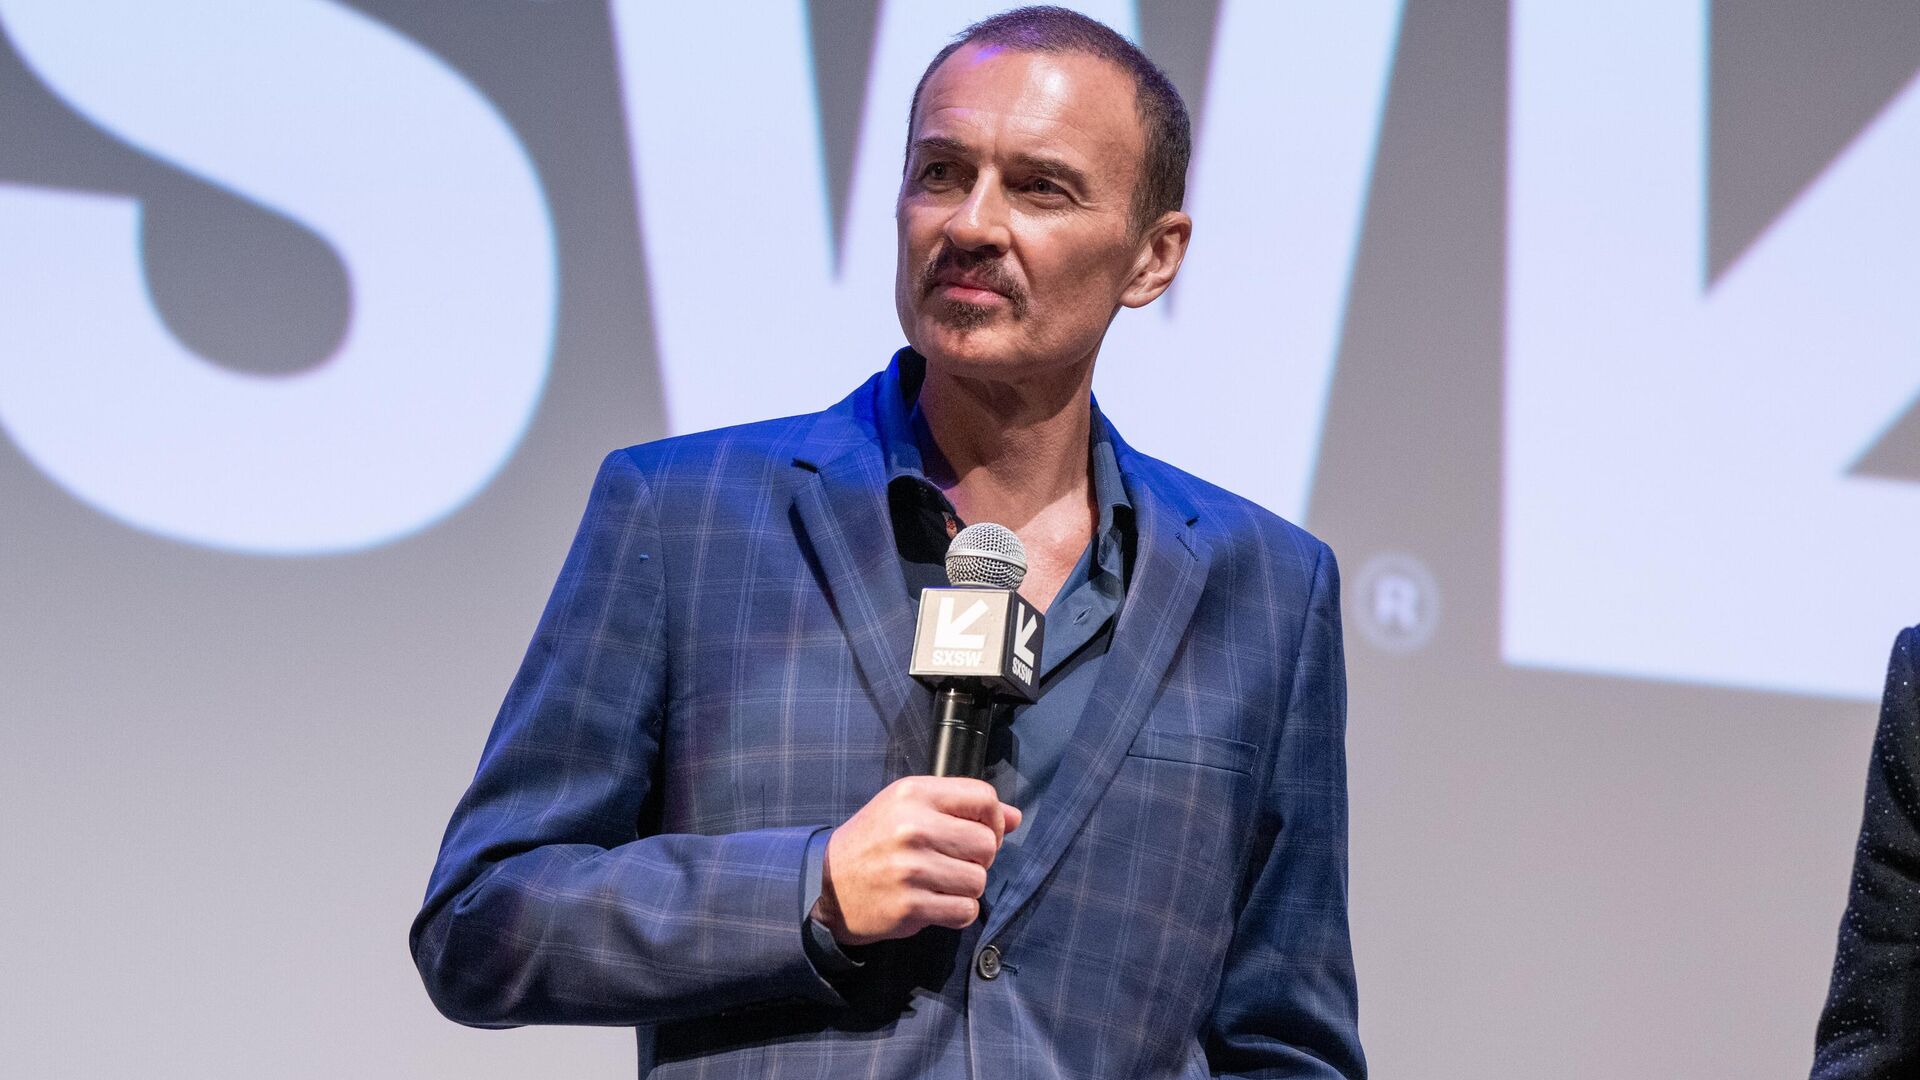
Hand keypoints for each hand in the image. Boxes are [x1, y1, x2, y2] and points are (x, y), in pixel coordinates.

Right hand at [810, 776, 1022, 945]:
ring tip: (940, 883)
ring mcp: (911, 868)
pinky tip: (935, 903)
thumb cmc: (873, 842)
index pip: (984, 798)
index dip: (994, 820)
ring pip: (979, 881)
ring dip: (966, 888)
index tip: (981, 833)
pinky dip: (957, 912)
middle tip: (954, 862)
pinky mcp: (910, 906)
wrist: (825, 884)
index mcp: (914, 794)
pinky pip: (964, 911)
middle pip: (987, 844)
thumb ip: (961, 807)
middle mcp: (913, 827)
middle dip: (979, 859)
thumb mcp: (908, 808)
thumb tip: (1015, 818)